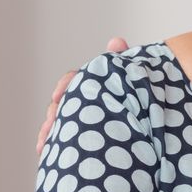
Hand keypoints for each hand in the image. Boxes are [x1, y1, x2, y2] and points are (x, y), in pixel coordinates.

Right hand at [35, 37, 129, 153]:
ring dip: (48, 131)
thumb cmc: (138, 97)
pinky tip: (43, 150)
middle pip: (61, 103)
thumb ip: (123, 61)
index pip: (73, 79)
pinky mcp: (77, 137)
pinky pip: (59, 140)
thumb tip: (116, 41)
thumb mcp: (131, 79)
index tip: (58, 96)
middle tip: (50, 124)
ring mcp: (78, 119)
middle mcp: (82, 100)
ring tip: (44, 144)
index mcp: (93, 84)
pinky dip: (50, 144)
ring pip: (57, 122)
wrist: (147, 126)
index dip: (66, 85)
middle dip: (53, 114)